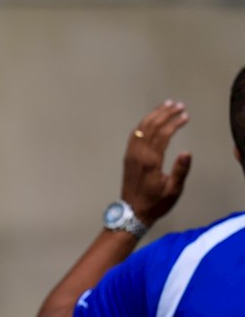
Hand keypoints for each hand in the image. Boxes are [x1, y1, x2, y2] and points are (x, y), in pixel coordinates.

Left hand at [122, 100, 191, 225]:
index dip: (174, 123)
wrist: (132, 211)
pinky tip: (151, 119)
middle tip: (178, 105)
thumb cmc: (155, 203)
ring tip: (166, 105)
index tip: (185, 116)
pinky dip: (144, 123)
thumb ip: (180, 170)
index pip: (163, 134)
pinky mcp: (127, 156)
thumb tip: (187, 152)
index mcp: (150, 161)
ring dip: (153, 115)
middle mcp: (138, 154)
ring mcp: (131, 154)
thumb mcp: (173, 190)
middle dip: (165, 114)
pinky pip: (134, 135)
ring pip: (141, 128)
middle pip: (151, 127)